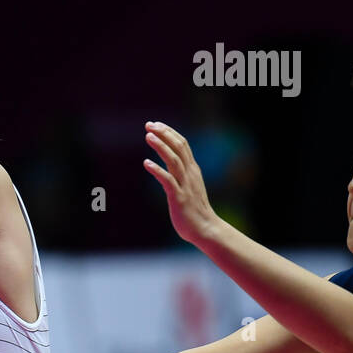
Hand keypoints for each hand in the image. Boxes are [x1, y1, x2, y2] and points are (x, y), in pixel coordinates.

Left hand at [143, 121, 221, 245]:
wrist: (205, 228)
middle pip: (179, 147)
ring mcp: (185, 185)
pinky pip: (168, 180)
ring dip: (161, 146)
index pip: (183, 144)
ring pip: (174, 160)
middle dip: (164, 134)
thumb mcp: (189, 186)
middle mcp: (190, 174)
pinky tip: (146, 163)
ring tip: (148, 136)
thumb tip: (171, 165)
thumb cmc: (194, 209)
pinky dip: (157, 170)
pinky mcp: (179, 197)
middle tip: (149, 125)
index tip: (156, 124)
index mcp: (192, 170)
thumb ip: (181, 174)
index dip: (169, 132)